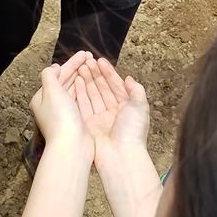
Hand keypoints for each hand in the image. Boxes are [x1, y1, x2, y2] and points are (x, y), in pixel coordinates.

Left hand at [29, 51, 92, 153]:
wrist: (71, 145)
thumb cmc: (61, 118)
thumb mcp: (51, 92)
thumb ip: (49, 76)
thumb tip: (53, 68)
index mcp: (42, 97)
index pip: (57, 74)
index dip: (71, 63)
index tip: (84, 54)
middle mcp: (51, 104)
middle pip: (65, 80)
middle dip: (77, 67)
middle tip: (91, 56)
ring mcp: (63, 112)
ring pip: (72, 88)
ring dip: (82, 76)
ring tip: (93, 66)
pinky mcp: (74, 119)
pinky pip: (79, 98)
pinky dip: (84, 88)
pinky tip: (91, 83)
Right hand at [73, 58, 148, 173]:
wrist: (121, 156)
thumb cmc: (132, 132)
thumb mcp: (140, 107)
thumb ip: (136, 90)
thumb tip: (128, 78)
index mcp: (127, 106)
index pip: (116, 85)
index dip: (108, 72)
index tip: (99, 60)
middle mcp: (113, 111)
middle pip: (102, 88)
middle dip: (95, 74)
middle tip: (86, 61)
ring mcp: (100, 118)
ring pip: (92, 95)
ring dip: (86, 81)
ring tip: (79, 68)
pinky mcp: (89, 124)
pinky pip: (83, 105)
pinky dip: (79, 93)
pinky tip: (75, 81)